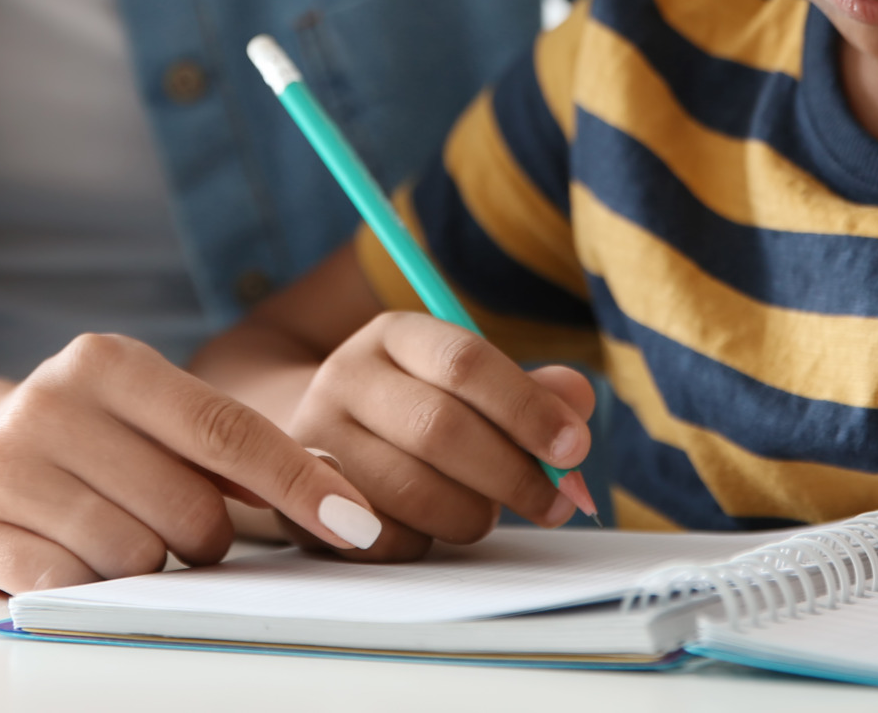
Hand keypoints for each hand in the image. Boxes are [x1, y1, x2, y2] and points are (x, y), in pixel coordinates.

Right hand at [0, 332, 383, 593]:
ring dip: (148, 566)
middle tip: (180, 529)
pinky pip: (77, 589)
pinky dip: (95, 588)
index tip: (356, 523)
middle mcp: (52, 403)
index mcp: (108, 361)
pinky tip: (78, 558)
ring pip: (135, 557)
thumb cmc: (94, 442)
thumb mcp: (156, 417)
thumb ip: (236, 446)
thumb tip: (338, 492)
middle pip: (188, 508)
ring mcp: (8, 468)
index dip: (298, 482)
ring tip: (119, 536)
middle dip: (206, 538)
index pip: (226, 430)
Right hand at [282, 311, 593, 559]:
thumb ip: (527, 391)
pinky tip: (434, 527)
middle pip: (439, 429)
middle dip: (512, 475)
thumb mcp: (467, 385)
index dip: (527, 408)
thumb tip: (575, 402)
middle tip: (556, 502)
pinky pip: (383, 538)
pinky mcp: (301, 501)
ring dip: (470, 514)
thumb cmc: (416, 411)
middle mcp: (346, 375)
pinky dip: (426, 542)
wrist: (316, 436)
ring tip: (486, 512)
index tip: (575, 448)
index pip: (464, 361)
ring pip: (412, 491)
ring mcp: (315, 437)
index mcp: (395, 335)